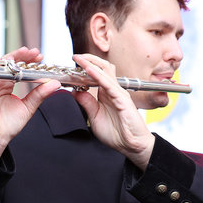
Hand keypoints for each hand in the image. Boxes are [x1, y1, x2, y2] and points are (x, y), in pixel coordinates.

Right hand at [0, 47, 61, 161]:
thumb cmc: (6, 127)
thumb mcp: (27, 107)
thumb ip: (39, 94)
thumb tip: (54, 83)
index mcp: (5, 86)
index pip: (15, 68)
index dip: (26, 60)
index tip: (39, 57)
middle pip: (6, 64)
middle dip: (21, 56)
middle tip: (34, 52)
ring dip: (11, 60)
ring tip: (24, 55)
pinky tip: (10, 68)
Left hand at [70, 53, 154, 169]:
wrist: (131, 146)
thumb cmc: (117, 134)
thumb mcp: (95, 117)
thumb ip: (86, 103)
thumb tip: (75, 91)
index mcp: (106, 94)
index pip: (96, 74)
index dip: (84, 67)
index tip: (71, 64)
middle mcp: (113, 91)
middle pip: (103, 67)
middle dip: (89, 59)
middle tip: (75, 56)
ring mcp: (119, 94)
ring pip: (106, 71)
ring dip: (91, 63)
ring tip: (79, 58)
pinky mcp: (122, 100)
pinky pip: (109, 84)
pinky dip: (98, 75)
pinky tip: (88, 70)